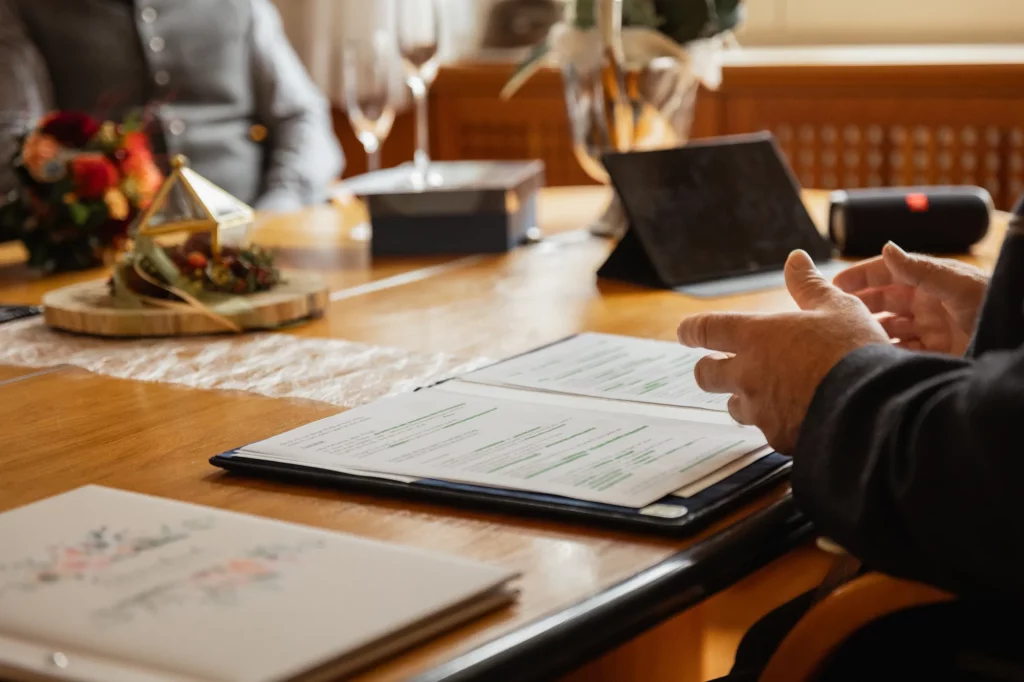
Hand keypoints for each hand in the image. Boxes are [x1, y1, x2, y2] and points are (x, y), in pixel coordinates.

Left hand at [677, 251, 888, 453]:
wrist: (874, 407)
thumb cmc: (854, 350)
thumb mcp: (837, 307)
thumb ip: (809, 285)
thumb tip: (795, 259)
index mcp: (755, 337)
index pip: (706, 330)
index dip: (691, 330)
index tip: (685, 332)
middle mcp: (747, 374)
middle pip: (705, 374)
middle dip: (709, 369)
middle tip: (719, 367)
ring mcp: (760, 410)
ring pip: (734, 406)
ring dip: (744, 399)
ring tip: (768, 394)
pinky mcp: (777, 438)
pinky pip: (768, 430)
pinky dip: (778, 423)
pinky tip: (799, 418)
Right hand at [833, 242, 987, 355]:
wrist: (1013, 339)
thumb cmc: (993, 304)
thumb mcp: (956, 284)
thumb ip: (919, 269)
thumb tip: (886, 248)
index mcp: (929, 281)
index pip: (885, 275)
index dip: (858, 278)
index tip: (832, 285)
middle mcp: (926, 304)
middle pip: (882, 303)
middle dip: (858, 307)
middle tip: (832, 316)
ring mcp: (931, 330)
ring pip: (888, 330)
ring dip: (870, 332)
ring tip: (849, 339)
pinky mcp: (936, 354)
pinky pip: (902, 352)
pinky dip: (887, 353)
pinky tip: (873, 356)